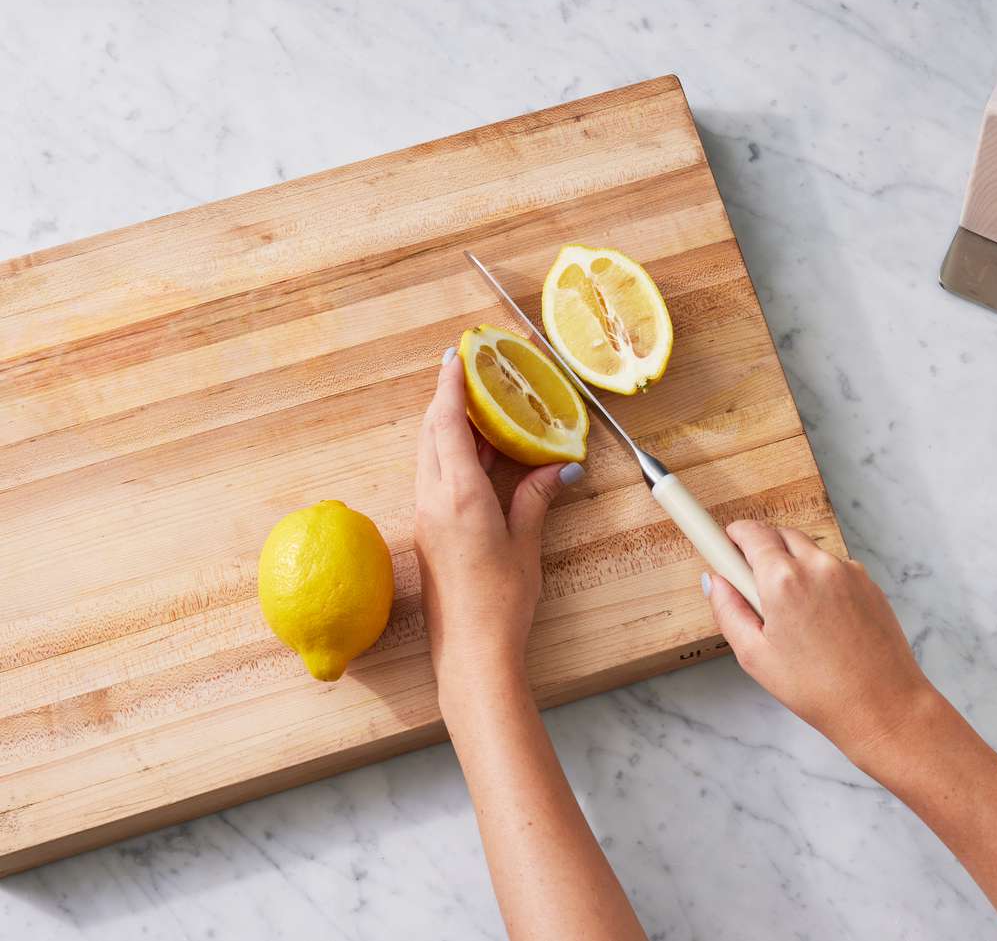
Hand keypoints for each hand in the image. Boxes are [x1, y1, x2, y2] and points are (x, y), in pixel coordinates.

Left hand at [415, 348, 580, 688]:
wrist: (471, 653)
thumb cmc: (501, 603)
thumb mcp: (525, 544)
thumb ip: (535, 498)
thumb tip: (558, 467)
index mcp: (458, 495)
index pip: (447, 424)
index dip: (450, 386)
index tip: (456, 355)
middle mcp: (434, 499)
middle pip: (432, 432)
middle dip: (447, 398)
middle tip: (469, 372)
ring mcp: (428, 516)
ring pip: (430, 454)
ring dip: (448, 425)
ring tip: (478, 406)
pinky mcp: (430, 532)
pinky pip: (435, 477)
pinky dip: (451, 454)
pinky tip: (477, 454)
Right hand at [705, 521, 936, 765]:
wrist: (882, 704)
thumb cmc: (819, 689)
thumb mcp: (755, 656)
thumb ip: (728, 611)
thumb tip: (715, 582)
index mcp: (784, 580)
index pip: (752, 533)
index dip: (734, 535)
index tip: (725, 541)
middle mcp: (818, 565)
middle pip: (781, 534)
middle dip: (762, 549)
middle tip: (753, 583)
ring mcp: (848, 570)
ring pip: (809, 550)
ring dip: (793, 565)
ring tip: (792, 613)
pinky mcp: (868, 582)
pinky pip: (834, 567)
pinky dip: (820, 579)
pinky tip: (820, 618)